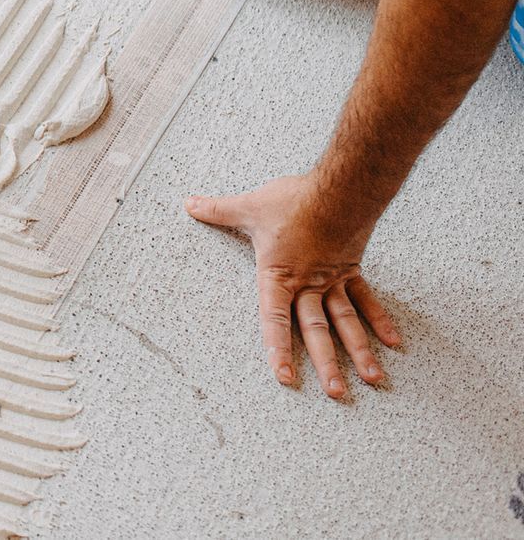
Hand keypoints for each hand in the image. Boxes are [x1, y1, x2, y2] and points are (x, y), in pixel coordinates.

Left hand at [184, 175, 401, 398]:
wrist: (340, 189)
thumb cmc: (294, 200)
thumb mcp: (249, 206)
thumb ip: (218, 209)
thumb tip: (190, 203)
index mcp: (279, 275)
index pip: (275, 318)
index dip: (278, 347)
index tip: (285, 376)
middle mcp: (309, 284)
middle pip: (316, 329)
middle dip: (326, 363)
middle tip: (336, 394)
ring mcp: (334, 279)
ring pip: (346, 321)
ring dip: (359, 351)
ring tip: (372, 379)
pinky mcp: (352, 269)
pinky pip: (367, 299)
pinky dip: (379, 320)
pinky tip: (393, 343)